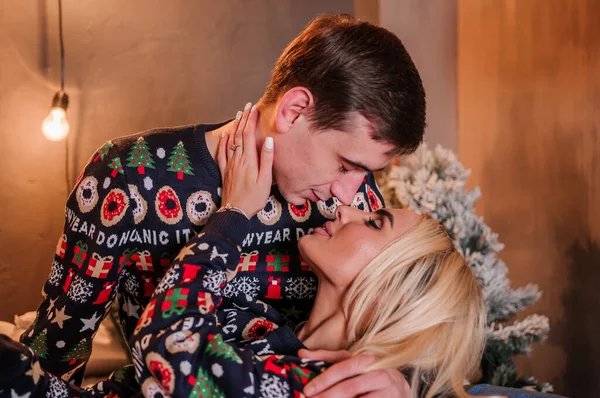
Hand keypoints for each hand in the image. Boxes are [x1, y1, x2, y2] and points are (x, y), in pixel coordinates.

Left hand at [217, 103, 273, 217]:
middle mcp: (238, 159)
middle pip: (240, 134)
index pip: (249, 134)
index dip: (252, 120)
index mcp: (249, 160)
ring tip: (238, 115)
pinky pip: (222, 153)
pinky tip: (224, 135)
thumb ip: (267, 159)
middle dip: (244, 119)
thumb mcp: (266, 180)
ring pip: (231, 141)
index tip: (255, 109)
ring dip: (235, 126)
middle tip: (248, 106)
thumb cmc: (254, 198)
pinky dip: (223, 142)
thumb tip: (270, 140)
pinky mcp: (224, 171)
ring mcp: (230, 164)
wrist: (235, 211)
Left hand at [298, 349, 410, 397]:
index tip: (308, 390)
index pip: (343, 368)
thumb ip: (327, 358)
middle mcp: (379, 375)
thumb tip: (301, 353)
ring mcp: (387, 393)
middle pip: (348, 388)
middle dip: (326, 396)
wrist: (399, 389)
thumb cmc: (368, 374)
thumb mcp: (351, 363)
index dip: (324, 379)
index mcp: (368, 360)